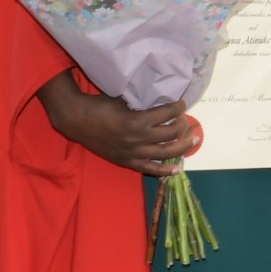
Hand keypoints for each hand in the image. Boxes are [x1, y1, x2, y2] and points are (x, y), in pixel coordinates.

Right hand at [36, 75, 189, 174]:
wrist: (76, 120)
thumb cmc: (99, 106)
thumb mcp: (123, 100)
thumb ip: (142, 105)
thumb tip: (161, 102)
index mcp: (137, 121)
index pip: (167, 114)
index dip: (178, 108)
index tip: (182, 104)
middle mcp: (138, 139)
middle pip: (171, 134)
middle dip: (182, 125)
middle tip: (186, 121)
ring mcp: (133, 152)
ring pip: (166, 152)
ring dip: (182, 147)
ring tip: (193, 141)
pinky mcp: (127, 161)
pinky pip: (150, 169)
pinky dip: (164, 171)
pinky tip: (178, 170)